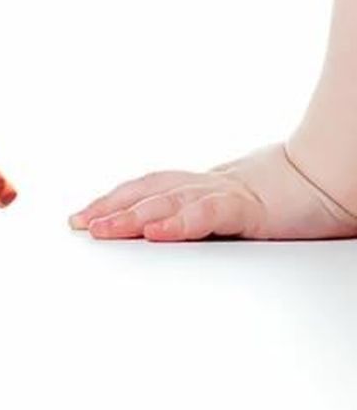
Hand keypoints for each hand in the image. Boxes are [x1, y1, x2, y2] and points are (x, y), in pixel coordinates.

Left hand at [69, 142, 356, 240]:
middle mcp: (207, 183)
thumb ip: (208, 211)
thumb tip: (177, 225)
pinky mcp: (250, 206)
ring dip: (130, 216)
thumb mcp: (241, 206)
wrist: (331, 176)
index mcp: (202, 184)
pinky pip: (209, 214)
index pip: (147, 188)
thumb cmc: (292, 194)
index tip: (84, 214)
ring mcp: (226, 191)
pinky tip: (155, 233)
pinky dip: (179, 223)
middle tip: (78, 224)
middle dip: (109, 208)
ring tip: (101, 230)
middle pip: (147, 192)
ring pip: (168, 201)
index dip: (114, 199)